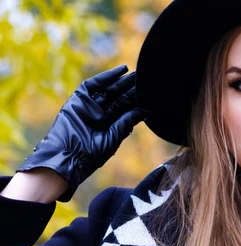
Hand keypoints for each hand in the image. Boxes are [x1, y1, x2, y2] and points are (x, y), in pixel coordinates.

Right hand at [17, 65, 144, 201]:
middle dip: (132, 88)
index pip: (127, 109)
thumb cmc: (90, 154)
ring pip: (109, 89)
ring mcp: (90, 106)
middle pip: (119, 97)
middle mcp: (101, 114)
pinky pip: (93, 85)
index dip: (138, 101)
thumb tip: (144, 111)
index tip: (151, 93)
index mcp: (111, 125)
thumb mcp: (112, 138)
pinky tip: (120, 71)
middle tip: (146, 78)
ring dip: (122, 81)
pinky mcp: (78, 100)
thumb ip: (125, 122)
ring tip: (137, 73)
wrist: (66, 157)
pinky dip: (106, 77)